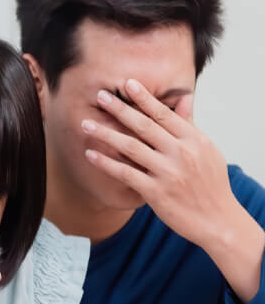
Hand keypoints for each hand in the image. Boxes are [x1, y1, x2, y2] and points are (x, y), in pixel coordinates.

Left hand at [82, 78, 234, 246]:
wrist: (217, 220)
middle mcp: (181, 153)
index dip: (144, 98)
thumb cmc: (210, 184)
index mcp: (194, 140)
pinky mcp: (155, 192)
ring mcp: (168, 173)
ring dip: (105, 134)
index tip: (127, 84)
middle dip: (120, 109)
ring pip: (130, 147)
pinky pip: (125, 173)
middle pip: (144, 125)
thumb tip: (184, 99)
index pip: (164, 114)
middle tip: (100, 96)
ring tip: (86, 124)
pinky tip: (90, 154)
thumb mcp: (206, 151)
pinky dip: (106, 163)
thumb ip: (189, 126)